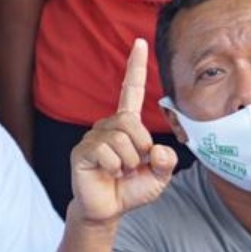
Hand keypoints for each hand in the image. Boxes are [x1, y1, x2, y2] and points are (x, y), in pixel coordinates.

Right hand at [68, 39, 176, 224]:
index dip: (136, 66)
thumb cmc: (132, 189)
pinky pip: (106, 152)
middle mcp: (108, 125)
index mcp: (126, 124)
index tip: (140, 42)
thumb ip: (168, 162)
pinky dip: (115, 168)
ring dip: (129, 163)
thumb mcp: (161, 177)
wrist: (108, 209)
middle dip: (141, 149)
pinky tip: (109, 173)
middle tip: (136, 166)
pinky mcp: (82, 151)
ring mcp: (93, 136)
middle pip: (131, 122)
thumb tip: (157, 149)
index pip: (130, 90)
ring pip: (121, 140)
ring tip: (120, 172)